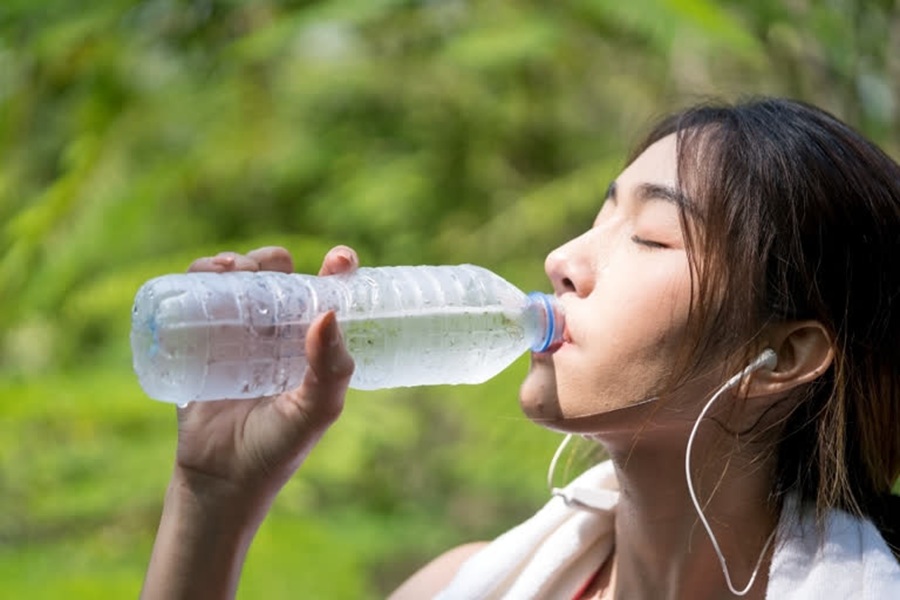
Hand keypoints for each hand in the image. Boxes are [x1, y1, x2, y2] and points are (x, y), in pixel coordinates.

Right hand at [142, 245, 358, 599]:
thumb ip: (331, 370)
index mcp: (310, 343)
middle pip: (277, 276)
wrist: (221, 478)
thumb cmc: (277, 447)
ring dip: (235, 261)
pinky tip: (206, 275)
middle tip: (267, 271)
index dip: (337, 268)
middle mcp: (276, 333)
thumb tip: (329, 313)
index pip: (327, 294)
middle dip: (272, 260)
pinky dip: (200, 274)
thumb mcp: (315, 411)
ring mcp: (237, 334)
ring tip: (232, 270)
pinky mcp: (200, 340)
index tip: (342, 259)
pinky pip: (198, 296)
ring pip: (237, 279)